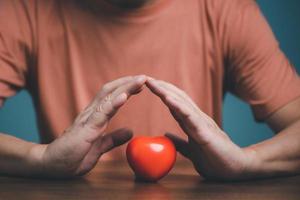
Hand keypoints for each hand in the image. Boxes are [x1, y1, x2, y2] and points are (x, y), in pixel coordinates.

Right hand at [29, 75, 146, 177]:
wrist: (52, 165)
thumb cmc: (73, 155)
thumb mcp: (99, 146)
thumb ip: (113, 138)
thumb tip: (130, 131)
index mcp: (96, 117)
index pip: (112, 96)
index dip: (127, 88)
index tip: (142, 84)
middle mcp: (91, 113)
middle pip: (111, 91)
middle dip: (129, 82)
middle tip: (145, 76)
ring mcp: (88, 119)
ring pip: (109, 97)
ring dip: (126, 87)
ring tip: (140, 80)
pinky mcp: (86, 129)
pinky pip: (102, 113)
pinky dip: (114, 103)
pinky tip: (125, 96)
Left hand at [146, 77, 254, 179]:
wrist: (237, 168)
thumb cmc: (215, 159)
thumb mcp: (191, 150)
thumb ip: (179, 142)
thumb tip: (165, 135)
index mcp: (192, 122)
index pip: (175, 103)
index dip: (162, 93)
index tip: (148, 85)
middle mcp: (197, 118)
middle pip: (177, 98)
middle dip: (161, 87)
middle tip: (145, 78)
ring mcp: (202, 123)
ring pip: (182, 103)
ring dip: (166, 92)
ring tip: (153, 83)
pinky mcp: (206, 133)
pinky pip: (190, 117)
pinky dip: (178, 106)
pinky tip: (167, 99)